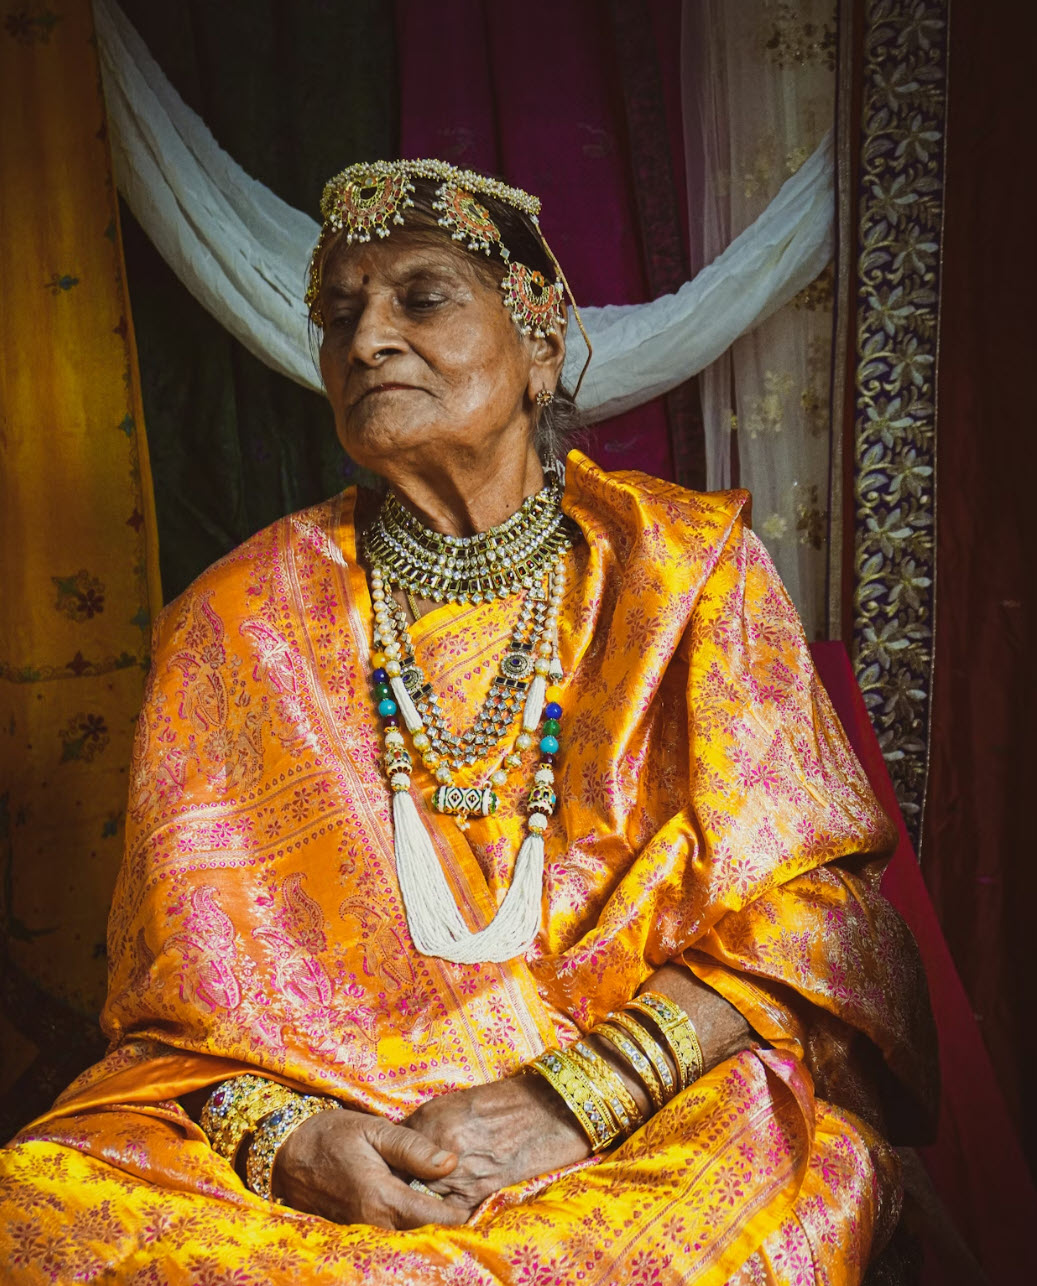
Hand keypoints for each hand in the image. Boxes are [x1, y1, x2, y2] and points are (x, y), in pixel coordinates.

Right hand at [273, 1107, 470, 1227]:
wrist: (286, 1152)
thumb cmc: (332, 1135)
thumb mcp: (374, 1130)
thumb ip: (413, 1148)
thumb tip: (451, 1162)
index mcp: (382, 1197)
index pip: (433, 1219)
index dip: (459, 1216)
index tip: (477, 1204)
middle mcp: (372, 1222)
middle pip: (421, 1234)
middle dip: (444, 1224)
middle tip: (465, 1204)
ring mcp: (360, 1231)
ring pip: (404, 1237)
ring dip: (424, 1225)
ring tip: (443, 1206)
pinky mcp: (351, 1232)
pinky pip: (386, 1235)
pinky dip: (403, 1225)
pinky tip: (414, 1208)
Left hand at [405, 1073, 589, 1207]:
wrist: (546, 1111)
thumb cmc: (503, 1101)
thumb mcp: (456, 1101)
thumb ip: (427, 1122)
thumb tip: (407, 1140)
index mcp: (431, 1120)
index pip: (397, 1147)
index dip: (398, 1154)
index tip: (397, 1158)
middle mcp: (441, 1147)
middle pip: (407, 1174)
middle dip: (407, 1175)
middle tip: (409, 1176)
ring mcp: (459, 1173)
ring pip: (425, 1194)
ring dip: (426, 1193)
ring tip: (431, 1187)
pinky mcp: (478, 1192)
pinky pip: (450, 1211)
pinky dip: (447, 1208)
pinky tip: (451, 1199)